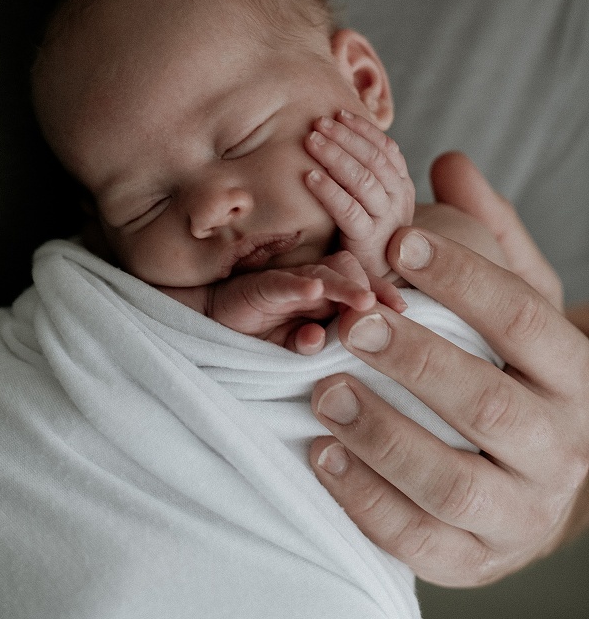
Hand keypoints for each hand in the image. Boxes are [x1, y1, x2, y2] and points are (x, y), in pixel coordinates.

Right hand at [208, 253, 405, 353]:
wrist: (213, 321)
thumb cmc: (259, 336)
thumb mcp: (293, 348)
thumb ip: (310, 346)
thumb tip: (321, 342)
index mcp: (326, 298)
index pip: (363, 284)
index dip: (384, 292)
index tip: (405, 309)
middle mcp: (310, 284)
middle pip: (349, 270)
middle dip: (372, 287)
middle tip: (388, 308)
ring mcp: (287, 283)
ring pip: (323, 273)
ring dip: (345, 287)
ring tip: (363, 302)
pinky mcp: (259, 286)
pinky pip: (283, 282)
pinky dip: (298, 285)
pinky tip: (312, 292)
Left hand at [305, 110, 414, 278]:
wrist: (368, 282)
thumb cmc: (360, 234)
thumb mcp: (369, 201)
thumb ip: (363, 173)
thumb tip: (337, 132)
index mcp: (401, 186)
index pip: (387, 148)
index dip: (363, 129)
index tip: (339, 112)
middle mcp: (399, 201)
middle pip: (374, 159)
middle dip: (345, 136)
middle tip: (318, 121)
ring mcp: (386, 221)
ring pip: (363, 179)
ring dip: (335, 155)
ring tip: (310, 139)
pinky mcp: (367, 242)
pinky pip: (348, 210)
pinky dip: (329, 190)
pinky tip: (308, 175)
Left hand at [308, 154, 588, 584]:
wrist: (533, 478)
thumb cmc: (512, 370)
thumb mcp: (515, 300)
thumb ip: (485, 235)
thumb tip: (450, 163)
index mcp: (572, 372)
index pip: (523, 319)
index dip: (462, 278)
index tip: (396, 244)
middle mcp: (559, 445)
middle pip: (488, 404)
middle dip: (415, 360)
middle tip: (352, 324)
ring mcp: (522, 512)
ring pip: (454, 482)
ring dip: (382, 435)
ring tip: (322, 391)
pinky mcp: (478, 561)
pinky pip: (423, 543)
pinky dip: (367, 502)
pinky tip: (321, 455)